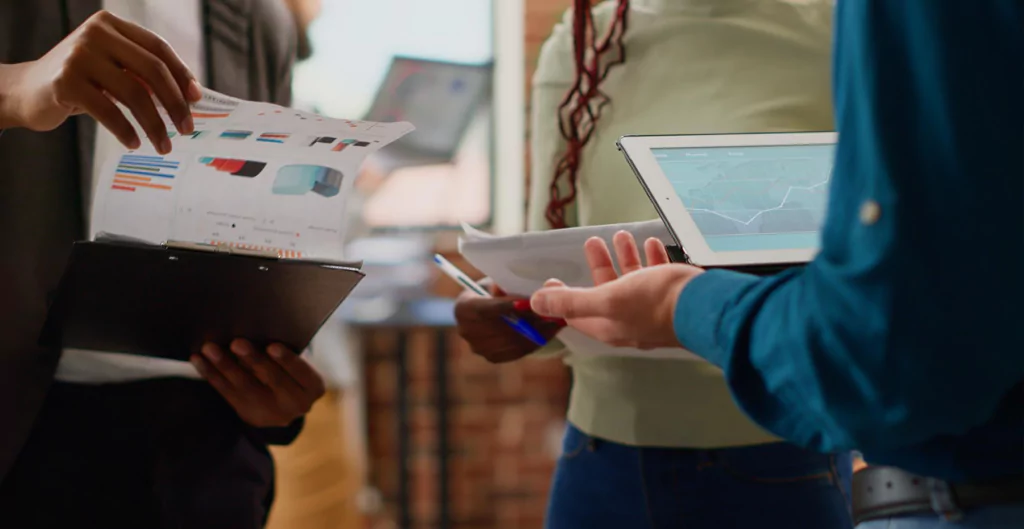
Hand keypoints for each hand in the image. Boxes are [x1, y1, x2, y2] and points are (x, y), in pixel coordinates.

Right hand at [0, 10, 200, 152]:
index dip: (182, 74)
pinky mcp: (66, 82)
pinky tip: (134, 142)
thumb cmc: (80, 82)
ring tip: (163, 145)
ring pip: (135, 94)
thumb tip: (189, 97)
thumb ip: (141, 74)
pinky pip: (110, 111)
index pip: (158, 48)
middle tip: (186, 129)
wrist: (26, 90)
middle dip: (175, 103)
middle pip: (152, 70)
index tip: (197, 100)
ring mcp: (79, 56)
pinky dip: (126, 130)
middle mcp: (96, 34)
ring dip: (154, 124)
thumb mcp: (112, 69)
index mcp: (112, 25)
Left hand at [191, 339, 325, 427]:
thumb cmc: (292, 369)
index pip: (301, 373)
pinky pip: (226, 393)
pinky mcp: (247, 414)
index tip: (272, 345)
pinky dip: (211, 374)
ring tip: (209, 348)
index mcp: (313, 388)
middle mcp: (295, 404)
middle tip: (236, 342)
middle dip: (253, 360)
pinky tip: (199, 360)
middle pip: (272, 380)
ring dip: (224, 365)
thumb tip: (253, 330)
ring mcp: (270, 413)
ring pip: (244, 387)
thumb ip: (284, 352)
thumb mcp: (298, 365)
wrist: (285, 404)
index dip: (287, 360)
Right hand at [454, 279, 564, 362]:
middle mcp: (467, 331)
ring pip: (513, 341)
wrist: (486, 313)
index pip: (485, 309)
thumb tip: (506, 287)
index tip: (529, 302)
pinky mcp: (494, 357)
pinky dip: (537, 340)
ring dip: (538, 330)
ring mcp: (479, 348)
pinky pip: (519, 351)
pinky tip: (552, 330)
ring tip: (558, 319)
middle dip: (529, 319)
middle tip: (552, 311)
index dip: (506, 306)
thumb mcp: (494, 282)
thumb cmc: (493, 292)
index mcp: (463, 308)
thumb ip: (501, 284)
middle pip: (502, 327)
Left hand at [530, 232, 703, 349]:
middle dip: (598, 265)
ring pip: (632, 280)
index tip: (552, 279)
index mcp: (609, 325)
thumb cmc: (655, 304)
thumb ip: (571, 301)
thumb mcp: (606, 299)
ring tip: (620, 235)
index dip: (561, 297)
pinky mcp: (671, 297)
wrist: (704, 306)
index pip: (576, 314)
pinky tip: (650, 243)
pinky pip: (657, 275)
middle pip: (605, 291)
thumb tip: (536, 302)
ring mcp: (651, 309)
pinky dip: (651, 258)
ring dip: (624, 256)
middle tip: (592, 242)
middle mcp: (629, 320)